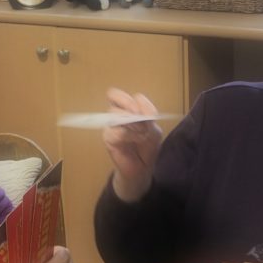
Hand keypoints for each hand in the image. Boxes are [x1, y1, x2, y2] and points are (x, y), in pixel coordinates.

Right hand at [102, 87, 162, 201]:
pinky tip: (137, 141)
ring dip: (133, 123)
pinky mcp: (108, 138)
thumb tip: (138, 110)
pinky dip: (131, 135)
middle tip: (141, 118)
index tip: (147, 112)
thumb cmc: (147, 146)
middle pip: (114, 96)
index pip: (122, 94)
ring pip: (115, 113)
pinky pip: (117, 131)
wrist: (142, 168)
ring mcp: (110, 125)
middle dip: (131, 106)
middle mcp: (116, 114)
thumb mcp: (154, 129)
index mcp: (127, 109)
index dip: (134, 99)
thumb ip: (149, 116)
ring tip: (142, 135)